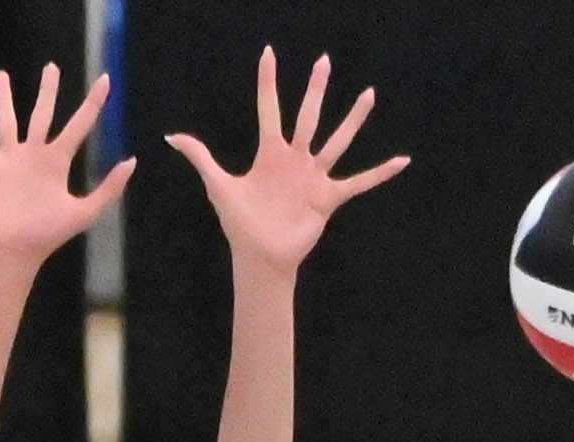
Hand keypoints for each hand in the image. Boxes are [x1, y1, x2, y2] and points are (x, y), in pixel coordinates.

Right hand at [0, 63, 131, 265]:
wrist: (13, 252)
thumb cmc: (47, 236)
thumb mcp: (84, 212)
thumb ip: (109, 188)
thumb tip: (131, 160)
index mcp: (57, 162)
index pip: (79, 125)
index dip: (93, 103)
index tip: (104, 80)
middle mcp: (34, 155)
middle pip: (43, 113)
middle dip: (47, 90)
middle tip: (51, 67)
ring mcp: (9, 159)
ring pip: (7, 120)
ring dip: (3, 97)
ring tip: (0, 75)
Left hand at [164, 49, 404, 282]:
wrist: (260, 256)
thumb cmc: (240, 223)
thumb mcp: (218, 185)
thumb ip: (201, 157)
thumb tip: (172, 136)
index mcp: (270, 153)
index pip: (269, 108)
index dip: (268, 82)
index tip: (268, 54)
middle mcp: (295, 158)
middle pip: (308, 115)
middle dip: (315, 88)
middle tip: (324, 60)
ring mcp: (314, 176)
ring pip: (337, 139)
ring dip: (353, 118)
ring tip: (369, 94)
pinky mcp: (328, 197)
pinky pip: (359, 181)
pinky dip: (380, 172)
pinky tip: (401, 160)